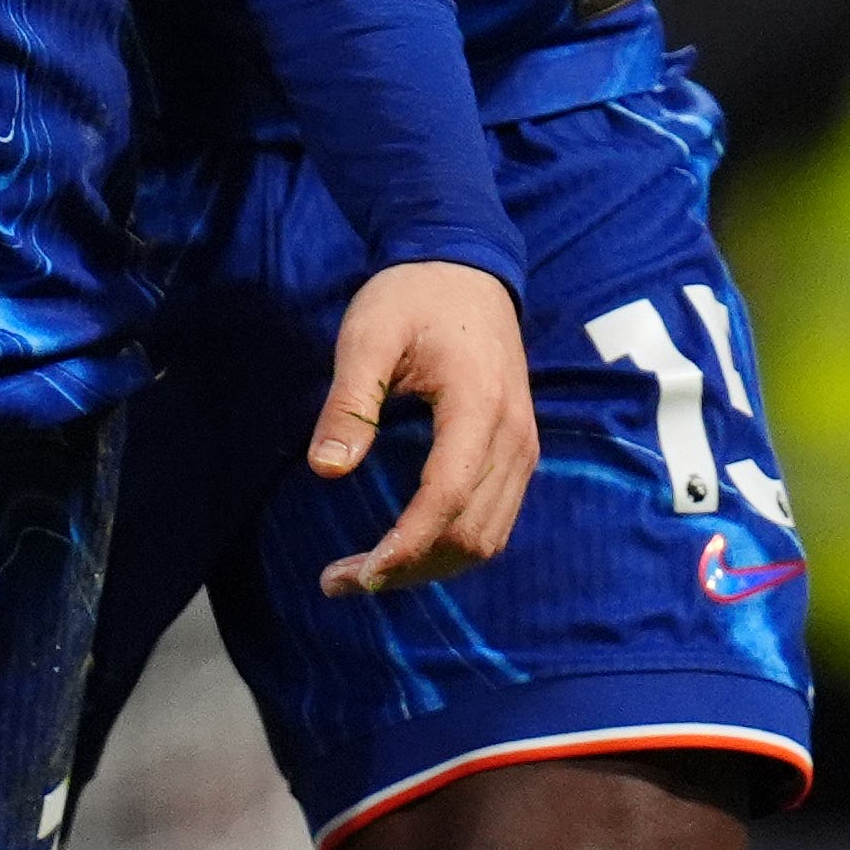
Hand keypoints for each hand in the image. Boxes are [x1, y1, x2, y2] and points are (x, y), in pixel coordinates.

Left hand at [310, 260, 534, 596]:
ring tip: (366, 574)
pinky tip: (405, 549)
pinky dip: (452, 547)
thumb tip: (326, 470)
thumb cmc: (411, 297)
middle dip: (408, 569)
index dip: (406, 545)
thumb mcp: (366, 336)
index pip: (447, 497)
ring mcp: (523, 447)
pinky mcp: (518, 452)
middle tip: (341, 580)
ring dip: (430, 567)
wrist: (467, 269)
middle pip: (471, 533)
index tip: (359, 572)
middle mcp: (512, 435)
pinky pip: (495, 520)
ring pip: (487, 537)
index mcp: (477, 405)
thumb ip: (349, 402)